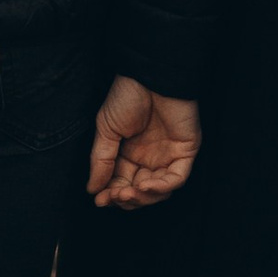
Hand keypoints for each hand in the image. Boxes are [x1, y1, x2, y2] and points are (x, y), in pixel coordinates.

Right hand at [85, 75, 201, 209]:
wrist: (149, 76)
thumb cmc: (127, 97)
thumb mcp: (106, 130)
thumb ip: (101, 160)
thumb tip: (92, 190)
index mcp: (130, 153)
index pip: (122, 183)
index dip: (111, 194)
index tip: (99, 200)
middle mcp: (150, 158)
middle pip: (140, 192)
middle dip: (126, 198)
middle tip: (113, 197)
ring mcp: (168, 156)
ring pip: (159, 192)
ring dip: (143, 197)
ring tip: (127, 191)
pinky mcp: (185, 151)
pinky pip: (176, 178)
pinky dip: (161, 187)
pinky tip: (145, 185)